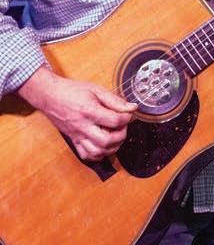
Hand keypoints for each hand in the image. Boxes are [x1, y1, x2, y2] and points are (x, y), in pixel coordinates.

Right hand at [19, 68, 136, 161]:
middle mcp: (82, 126)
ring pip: (97, 152)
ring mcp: (77, 135)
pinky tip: (103, 145)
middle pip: (106, 141)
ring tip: (114, 137)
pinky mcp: (73, 140)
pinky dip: (98, 154)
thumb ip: (115, 100)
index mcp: (89, 111)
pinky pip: (86, 155)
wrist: (49, 96)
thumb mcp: (96, 90)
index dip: (127, 118)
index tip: (127, 115)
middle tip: (122, 127)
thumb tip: (132, 107)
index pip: (115, 121)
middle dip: (121, 135)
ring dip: (111, 147)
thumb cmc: (71, 91)